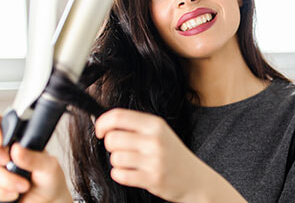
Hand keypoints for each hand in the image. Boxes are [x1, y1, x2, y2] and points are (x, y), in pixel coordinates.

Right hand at [0, 108, 71, 202]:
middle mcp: (3, 149)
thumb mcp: (49, 166)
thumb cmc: (50, 180)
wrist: (48, 202)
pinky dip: (2, 192)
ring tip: (24, 185)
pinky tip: (15, 193)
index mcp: (17, 137)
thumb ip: (34, 157)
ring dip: (6, 179)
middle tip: (5, 160)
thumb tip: (16, 149)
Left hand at [95, 108, 212, 201]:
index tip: (100, 131)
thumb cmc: (172, 155)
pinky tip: (132, 173)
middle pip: (112, 138)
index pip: (118, 116)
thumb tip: (104, 124)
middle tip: (121, 150)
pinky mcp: (152, 178)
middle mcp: (155, 140)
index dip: (102, 123)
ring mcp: (154, 160)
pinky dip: (121, 175)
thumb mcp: (159, 132)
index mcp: (155, 124)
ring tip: (132, 164)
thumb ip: (135, 126)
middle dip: (111, 146)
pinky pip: (120, 175)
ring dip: (118, 163)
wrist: (195, 178)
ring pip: (115, 158)